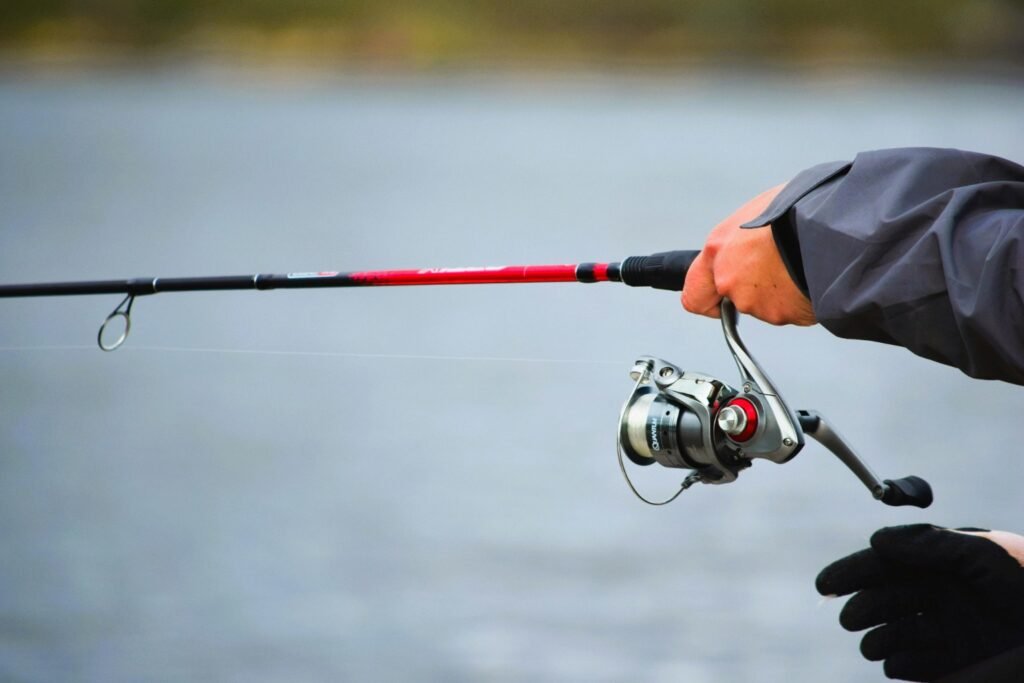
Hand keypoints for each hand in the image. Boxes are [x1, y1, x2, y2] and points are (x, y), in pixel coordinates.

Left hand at [681, 186, 815, 325]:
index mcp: (718, 248)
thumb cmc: (800, 209)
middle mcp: (729, 279)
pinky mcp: (781, 314)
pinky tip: (811, 277)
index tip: (717, 300)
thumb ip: (746, 235)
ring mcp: (754, 301)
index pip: (694, 293)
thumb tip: (753, 238)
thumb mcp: (763, 209)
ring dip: (780, 292)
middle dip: (753, 290)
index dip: (708, 298)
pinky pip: (790, 311)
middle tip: (778, 270)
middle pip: (735, 299)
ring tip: (800, 265)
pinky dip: (800, 300)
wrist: (833, 227)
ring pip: (764, 306)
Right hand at [816, 524, 1023, 680]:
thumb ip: (932, 544)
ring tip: (871, 645)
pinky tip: (893, 661)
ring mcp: (946, 629)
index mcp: (942, 563)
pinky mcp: (954, 663)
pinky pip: (912, 664)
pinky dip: (897, 663)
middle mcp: (939, 594)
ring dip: (875, 638)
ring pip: (893, 632)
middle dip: (861, 607)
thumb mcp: (985, 556)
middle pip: (884, 598)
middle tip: (848, 619)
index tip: (826, 584)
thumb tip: (878, 541)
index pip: (886, 562)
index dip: (854, 571)